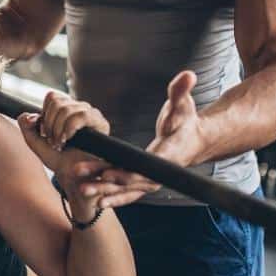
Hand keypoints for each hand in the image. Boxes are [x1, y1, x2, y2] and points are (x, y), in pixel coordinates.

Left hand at [16, 92, 148, 213]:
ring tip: (59, 144)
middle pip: (57, 102)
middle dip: (49, 124)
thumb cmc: (59, 160)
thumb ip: (27, 128)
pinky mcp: (101, 123)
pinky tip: (67, 139)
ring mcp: (91, 114)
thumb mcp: (37, 144)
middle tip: (52, 142)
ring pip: (67, 108)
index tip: (45, 133)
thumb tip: (27, 115)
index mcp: (66, 109)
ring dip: (58, 129)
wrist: (73, 176)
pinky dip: (69, 128)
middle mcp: (80, 108)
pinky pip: (82, 115)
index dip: (44, 115)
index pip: (52, 97)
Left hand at [96, 70, 203, 204]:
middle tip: (84, 183)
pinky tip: (97, 200)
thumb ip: (181, 91)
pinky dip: (114, 196)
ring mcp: (153, 179)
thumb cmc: (186, 120)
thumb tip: (188, 75)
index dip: (126, 171)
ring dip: (105, 191)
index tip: (107, 172)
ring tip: (82, 190)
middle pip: (131, 181)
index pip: (145, 166)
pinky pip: (129, 192)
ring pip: (127, 189)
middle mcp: (160, 171)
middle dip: (107, 183)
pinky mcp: (147, 181)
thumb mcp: (184, 104)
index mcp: (168, 154)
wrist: (194, 141)